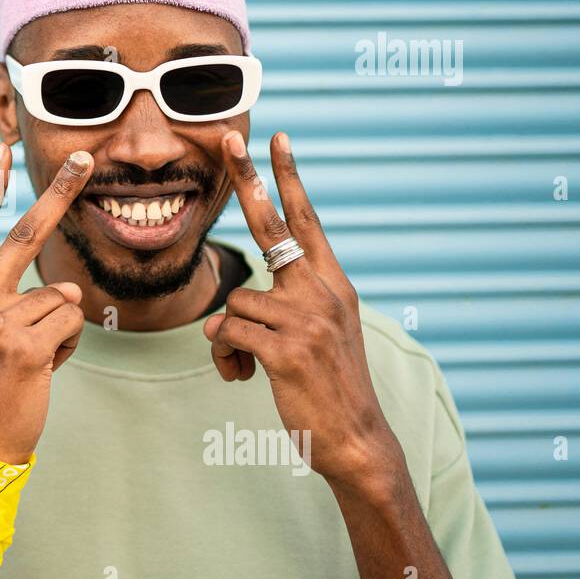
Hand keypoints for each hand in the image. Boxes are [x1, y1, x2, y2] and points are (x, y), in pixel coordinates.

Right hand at [0, 143, 92, 463]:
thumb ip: (3, 298)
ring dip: (60, 327)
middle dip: (61, 191)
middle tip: (86, 157)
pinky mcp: (23, 344)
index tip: (0, 150)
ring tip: (33, 359)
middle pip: (26, 233)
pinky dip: (67, 344)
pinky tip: (43, 368)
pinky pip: (70, 320)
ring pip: (60, 294)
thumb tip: (61, 282)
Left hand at [202, 130, 402, 492]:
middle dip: (248, 182)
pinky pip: (227, 335)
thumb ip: (282, 310)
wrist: (356, 439)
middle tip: (229, 140)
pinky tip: (245, 378)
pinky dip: (226, 358)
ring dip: (230, 340)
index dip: (289, 179)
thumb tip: (222, 318)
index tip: (279, 139)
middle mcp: (322, 293)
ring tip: (251, 366)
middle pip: (272, 228)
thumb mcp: (319, 335)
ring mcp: (306, 320)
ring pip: (234, 304)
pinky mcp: (285, 350)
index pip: (307, 220)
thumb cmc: (329, 388)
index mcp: (333, 285)